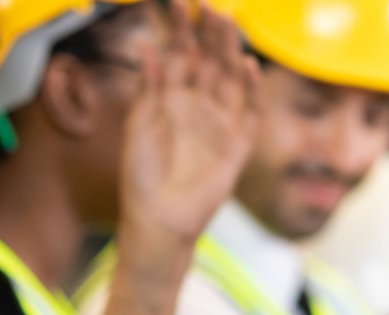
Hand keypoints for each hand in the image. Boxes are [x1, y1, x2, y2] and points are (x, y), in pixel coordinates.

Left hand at [115, 0, 259, 264]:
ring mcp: (220, 124)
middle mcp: (199, 106)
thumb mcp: (138, 124)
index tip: (179, 1)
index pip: (181, 54)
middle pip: (209, 59)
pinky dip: (249, 90)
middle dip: (209, 32)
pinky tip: (245, 66)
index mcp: (172, 98)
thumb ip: (148, 86)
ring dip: (229, 51)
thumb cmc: (141, 176)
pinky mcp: (236, 146)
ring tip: (226, 22)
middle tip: (208, 5)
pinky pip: (248, 113)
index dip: (181, 28)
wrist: (156, 219)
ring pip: (230, 78)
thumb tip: (147, 45)